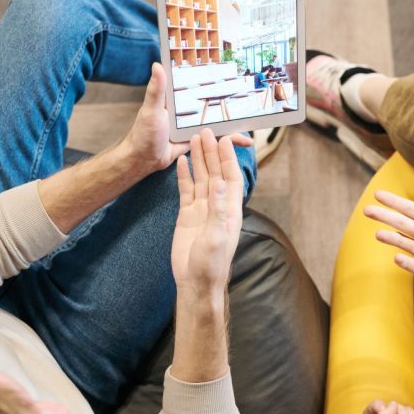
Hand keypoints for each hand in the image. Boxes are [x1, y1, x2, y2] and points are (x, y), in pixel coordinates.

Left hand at [121, 63, 251, 174]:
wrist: (144, 160)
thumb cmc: (143, 133)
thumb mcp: (151, 109)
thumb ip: (157, 90)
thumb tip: (157, 64)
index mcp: (180, 100)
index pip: (199, 86)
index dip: (213, 78)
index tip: (231, 69)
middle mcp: (190, 112)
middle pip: (215, 105)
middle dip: (232, 103)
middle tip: (252, 96)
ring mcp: (196, 127)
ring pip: (220, 123)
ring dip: (236, 124)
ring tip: (253, 123)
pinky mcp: (200, 142)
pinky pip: (217, 140)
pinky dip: (230, 141)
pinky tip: (244, 141)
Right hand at [171, 129, 243, 296]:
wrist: (195, 281)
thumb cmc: (211, 264)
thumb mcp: (216, 237)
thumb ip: (217, 210)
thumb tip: (218, 183)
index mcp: (229, 210)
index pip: (230, 178)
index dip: (228, 158)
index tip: (223, 139)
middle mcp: (217, 206)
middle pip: (216, 173)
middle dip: (212, 153)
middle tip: (206, 131)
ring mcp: (202, 210)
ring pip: (201, 178)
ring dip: (199, 159)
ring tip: (194, 139)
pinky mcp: (187, 215)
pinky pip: (186, 190)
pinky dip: (184, 176)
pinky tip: (183, 162)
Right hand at [364, 190, 413, 309]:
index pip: (411, 210)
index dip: (395, 202)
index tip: (378, 194)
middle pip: (400, 223)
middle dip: (384, 216)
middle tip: (366, 210)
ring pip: (400, 241)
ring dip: (388, 237)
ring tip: (377, 234)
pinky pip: (409, 263)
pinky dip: (402, 260)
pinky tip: (398, 257)